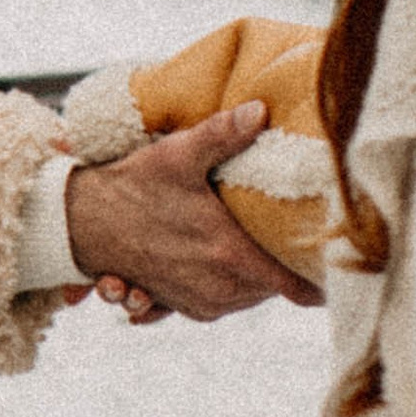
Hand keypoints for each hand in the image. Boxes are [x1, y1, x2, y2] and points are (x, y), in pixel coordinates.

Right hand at [64, 104, 326, 323]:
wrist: (79, 225)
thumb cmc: (131, 187)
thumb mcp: (178, 155)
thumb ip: (223, 135)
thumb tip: (261, 110)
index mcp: (229, 255)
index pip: (296, 285)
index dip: (321, 279)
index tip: (337, 263)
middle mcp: (218, 288)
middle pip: (276, 290)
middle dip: (287, 268)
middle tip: (298, 239)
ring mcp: (198, 301)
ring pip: (249, 298)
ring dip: (256, 277)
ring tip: (257, 246)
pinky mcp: (179, 306)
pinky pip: (221, 305)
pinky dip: (227, 288)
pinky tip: (222, 261)